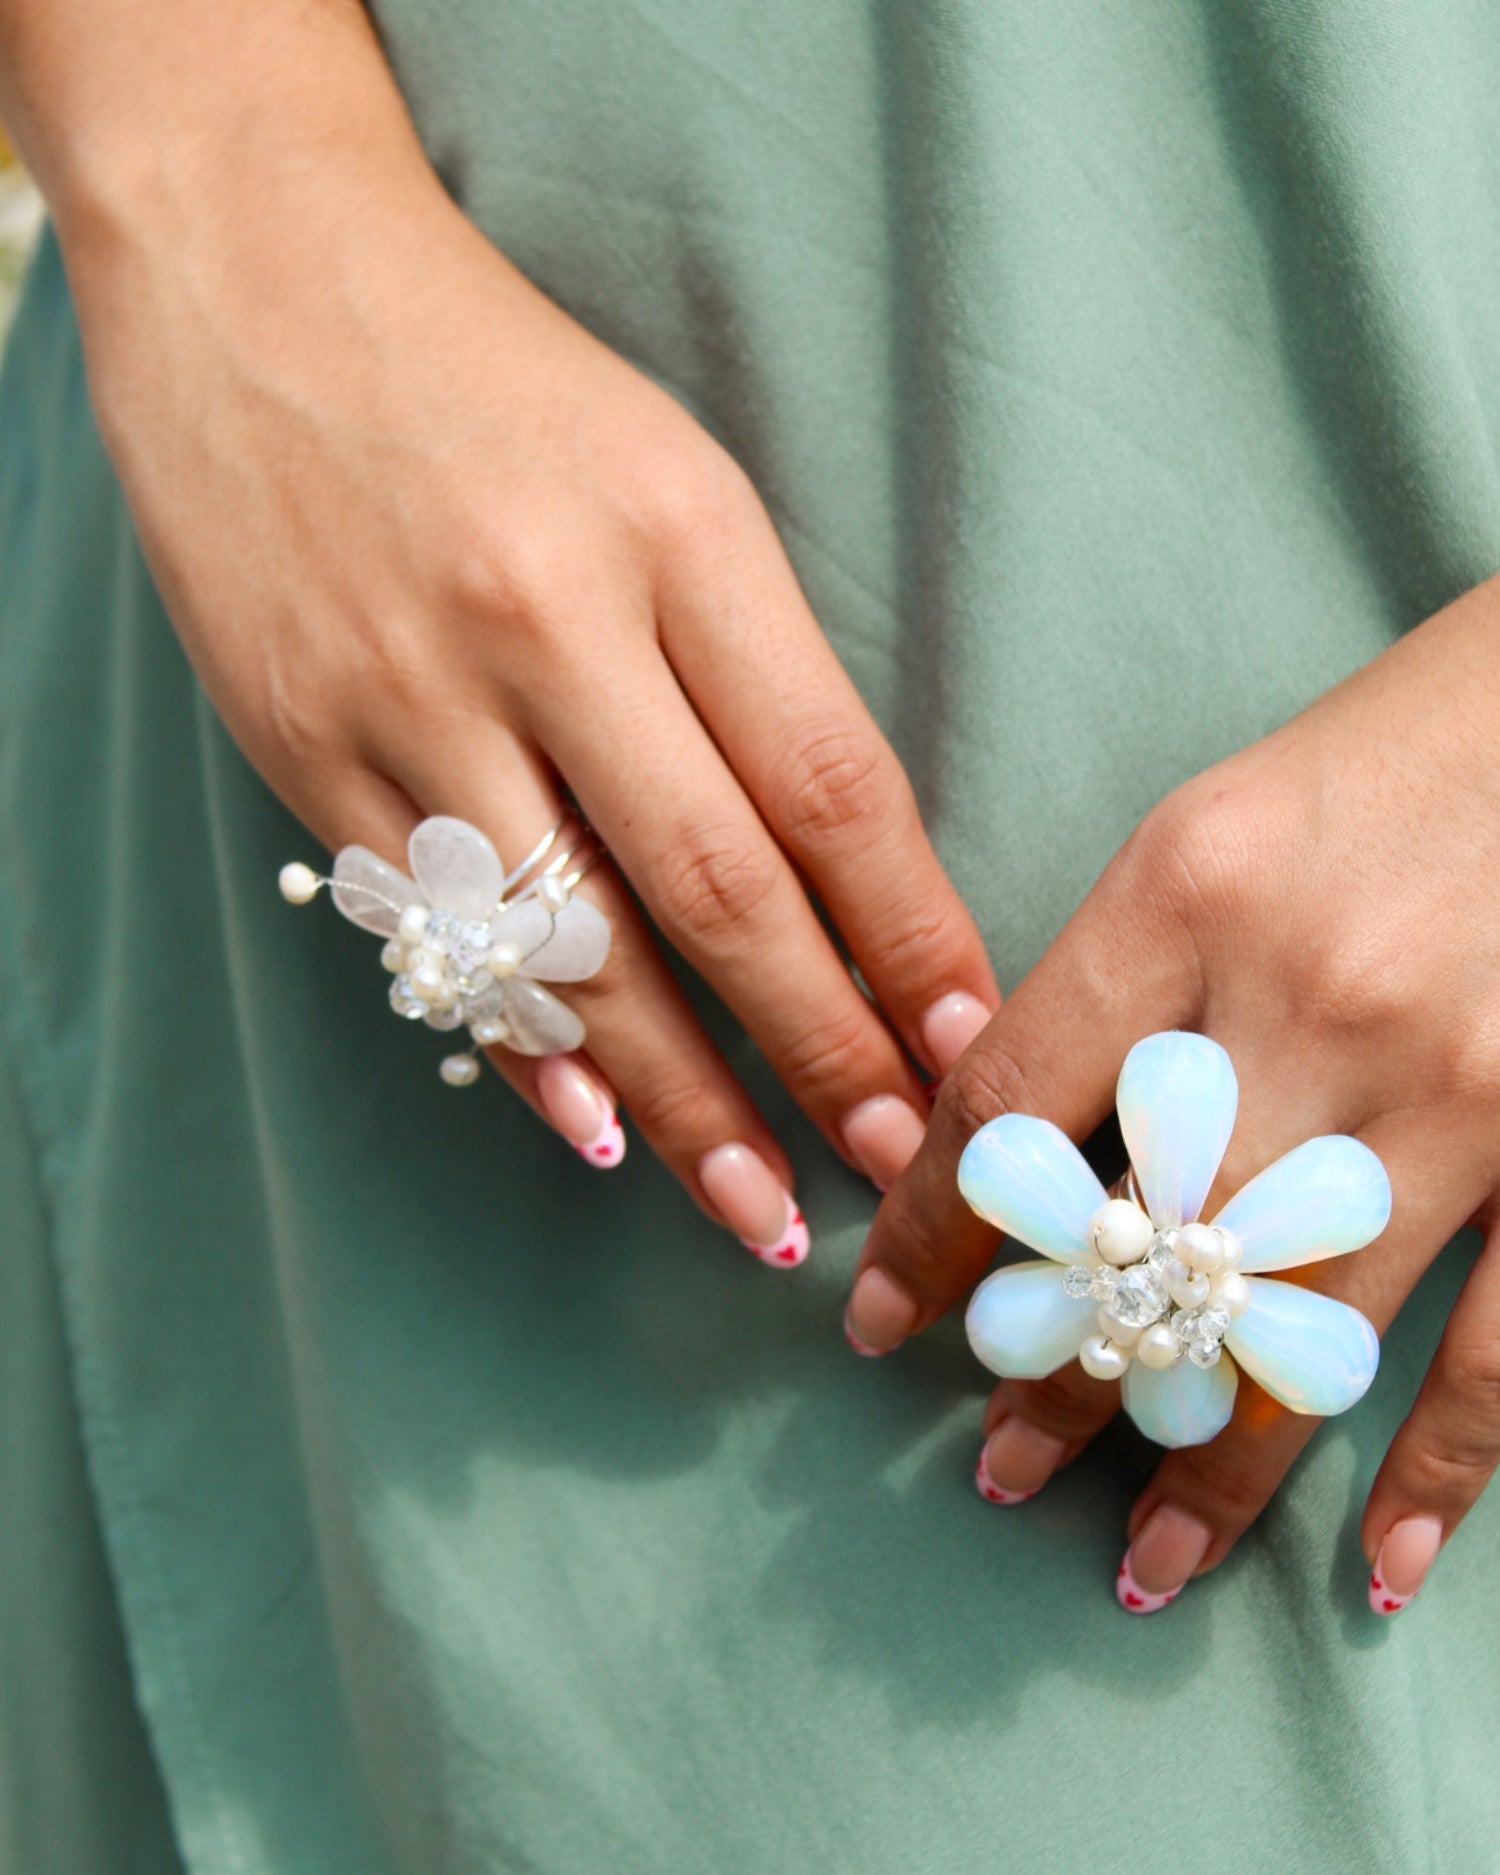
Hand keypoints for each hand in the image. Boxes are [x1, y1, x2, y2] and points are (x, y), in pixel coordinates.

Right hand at [50, 3, 995, 1258]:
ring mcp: (413, 693)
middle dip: (825, 1049)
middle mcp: (548, 621)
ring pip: (577, 947)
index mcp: (678, 534)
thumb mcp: (673, 474)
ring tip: (763, 1211)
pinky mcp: (307, 744)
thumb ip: (752, 661)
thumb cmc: (503, 381)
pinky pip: (440, 936)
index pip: (831, 783)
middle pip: (721, 889)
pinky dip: (527, 1050)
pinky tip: (595, 1133)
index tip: (969, 1043)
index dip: (911, 937)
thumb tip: (837, 876)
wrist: (263, 281)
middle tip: (898, 1162)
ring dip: (685, 1103)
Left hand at [848, 572, 1499, 1608]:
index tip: (884, 1323)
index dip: (931, 1234)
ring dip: (1206, 1463)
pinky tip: (1380, 1574)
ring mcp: (1455, 1086)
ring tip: (1132, 1555)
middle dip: (1057, 1375)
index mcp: (1189, 891)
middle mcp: (1312, 998)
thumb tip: (1009, 1140)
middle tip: (992, 1463)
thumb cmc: (1384, 754)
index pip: (1009, 1104)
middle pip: (1139, 1243)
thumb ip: (1109, 979)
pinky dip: (1437, 1476)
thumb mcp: (1208, 827)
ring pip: (1298, 1329)